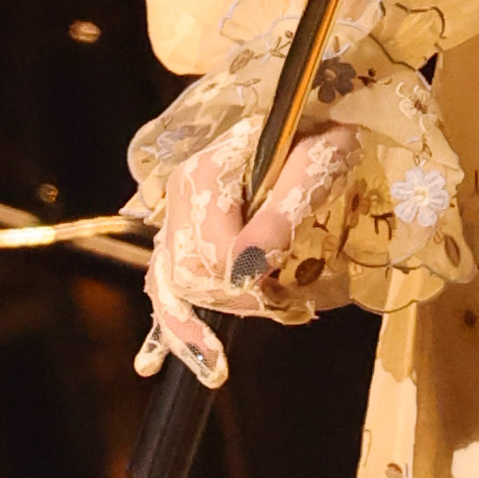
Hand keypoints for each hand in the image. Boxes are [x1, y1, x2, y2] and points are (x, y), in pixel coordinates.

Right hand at [138, 126, 352, 387]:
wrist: (309, 115)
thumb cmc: (320, 135)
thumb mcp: (317, 166)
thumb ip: (280, 216)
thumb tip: (247, 270)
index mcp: (207, 175)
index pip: (213, 253)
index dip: (250, 284)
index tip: (288, 299)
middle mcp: (181, 196)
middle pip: (189, 274)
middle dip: (235, 302)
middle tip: (286, 310)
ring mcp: (176, 215)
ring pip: (168, 284)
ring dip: (196, 325)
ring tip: (219, 362)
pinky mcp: (181, 233)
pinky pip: (161, 282)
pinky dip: (167, 323)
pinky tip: (158, 361)